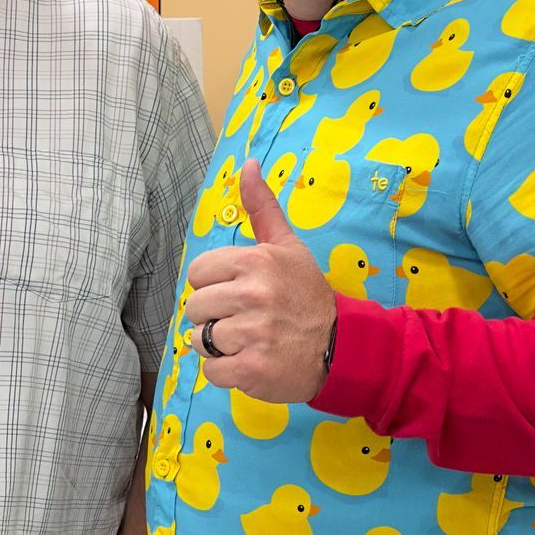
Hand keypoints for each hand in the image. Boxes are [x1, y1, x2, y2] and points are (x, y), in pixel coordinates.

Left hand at [183, 163, 336, 401]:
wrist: (340, 347)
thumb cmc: (307, 295)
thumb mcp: (288, 246)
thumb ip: (262, 207)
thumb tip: (247, 163)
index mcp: (255, 262)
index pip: (198, 274)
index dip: (214, 285)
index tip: (239, 293)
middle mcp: (253, 295)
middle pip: (195, 308)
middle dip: (215, 317)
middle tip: (245, 319)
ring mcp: (252, 334)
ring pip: (200, 340)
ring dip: (219, 345)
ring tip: (249, 341)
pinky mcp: (251, 370)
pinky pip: (211, 370)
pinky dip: (225, 371)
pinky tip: (250, 360)